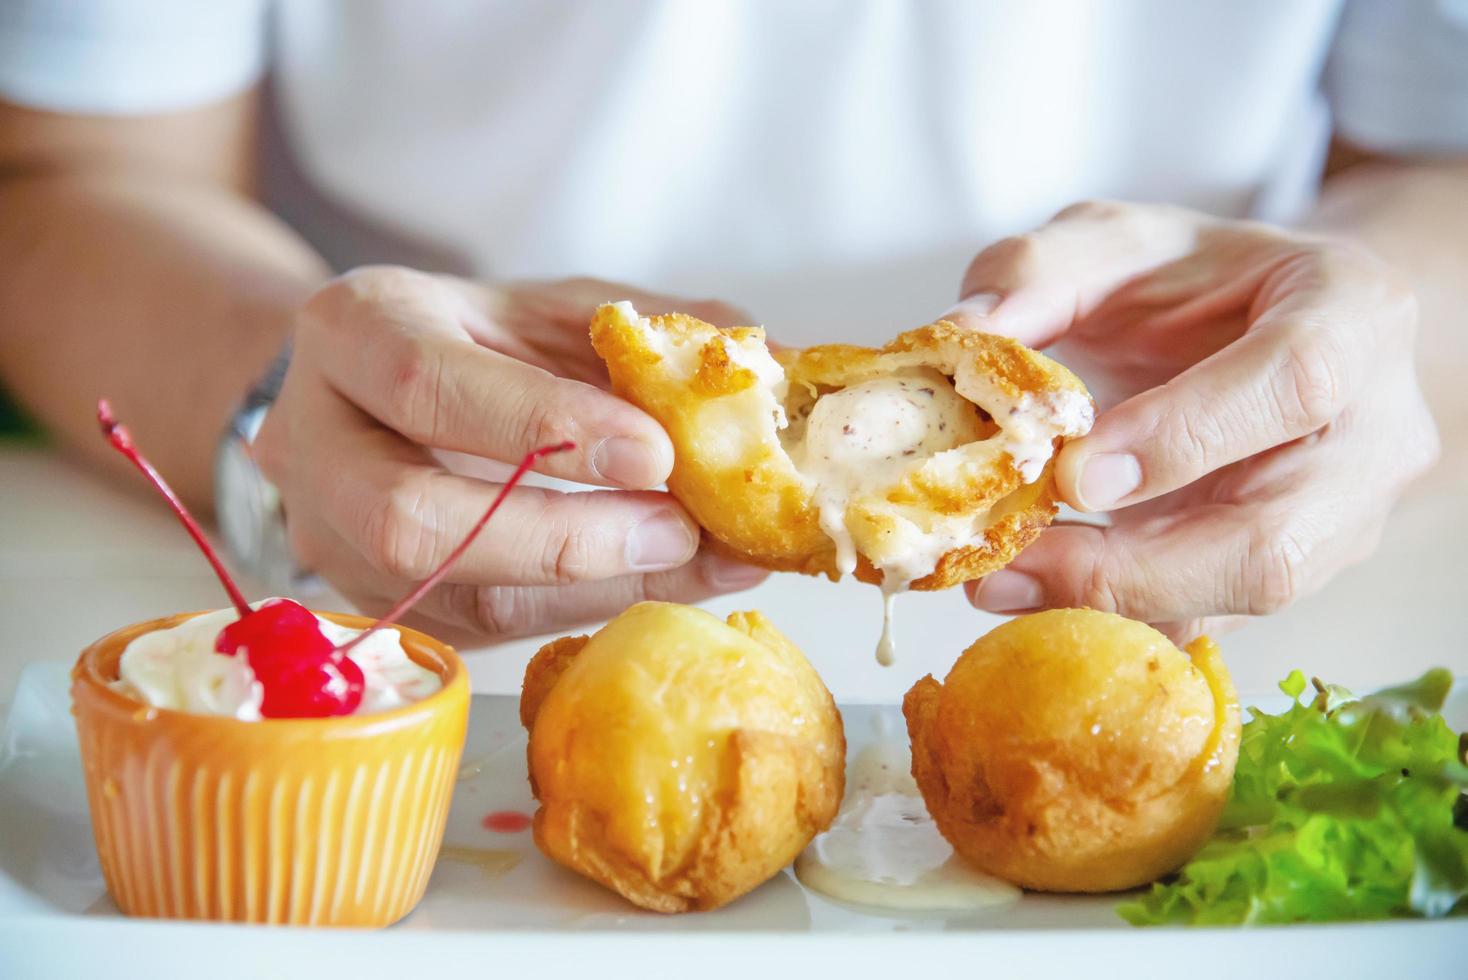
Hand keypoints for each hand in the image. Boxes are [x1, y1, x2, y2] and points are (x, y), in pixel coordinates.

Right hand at [254, 267, 767, 643]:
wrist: (375, 390)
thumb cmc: (479, 339)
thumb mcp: (550, 306)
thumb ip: (642, 332)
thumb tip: (763, 366)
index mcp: (352, 330)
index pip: (426, 381)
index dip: (541, 425)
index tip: (656, 451)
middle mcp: (315, 441)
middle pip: (408, 516)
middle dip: (559, 535)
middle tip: (678, 530)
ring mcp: (332, 536)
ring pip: (446, 592)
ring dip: (588, 585)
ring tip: (698, 557)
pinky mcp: (381, 601)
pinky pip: (484, 625)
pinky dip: (587, 605)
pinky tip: (667, 578)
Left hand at [951, 201, 1438, 639]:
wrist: (1266, 326)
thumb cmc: (1200, 280)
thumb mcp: (1120, 241)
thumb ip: (1041, 271)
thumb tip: (963, 333)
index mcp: (1352, 314)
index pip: (1294, 383)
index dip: (1183, 436)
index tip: (1074, 473)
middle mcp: (1370, 435)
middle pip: (1274, 544)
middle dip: (1131, 571)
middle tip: (1010, 564)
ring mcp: (1342, 520)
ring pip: (1238, 606)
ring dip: (1111, 608)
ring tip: (999, 584)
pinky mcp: (1293, 574)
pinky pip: (1210, 623)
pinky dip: (1116, 618)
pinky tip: (1035, 594)